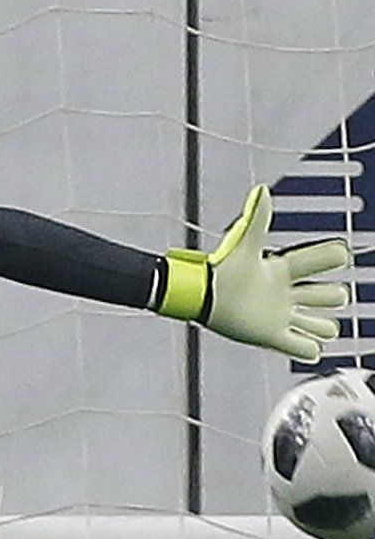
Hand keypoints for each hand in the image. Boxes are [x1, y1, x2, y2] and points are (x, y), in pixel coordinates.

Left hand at [161, 185, 351, 362]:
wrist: (199, 297)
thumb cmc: (220, 270)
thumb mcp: (246, 244)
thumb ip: (256, 218)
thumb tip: (262, 190)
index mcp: (283, 270)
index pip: (322, 262)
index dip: (332, 258)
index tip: (340, 253)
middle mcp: (285, 293)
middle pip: (329, 296)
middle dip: (332, 296)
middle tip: (320, 295)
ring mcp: (281, 315)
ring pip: (321, 324)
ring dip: (324, 326)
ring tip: (317, 324)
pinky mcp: (273, 336)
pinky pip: (303, 348)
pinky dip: (310, 348)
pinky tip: (310, 345)